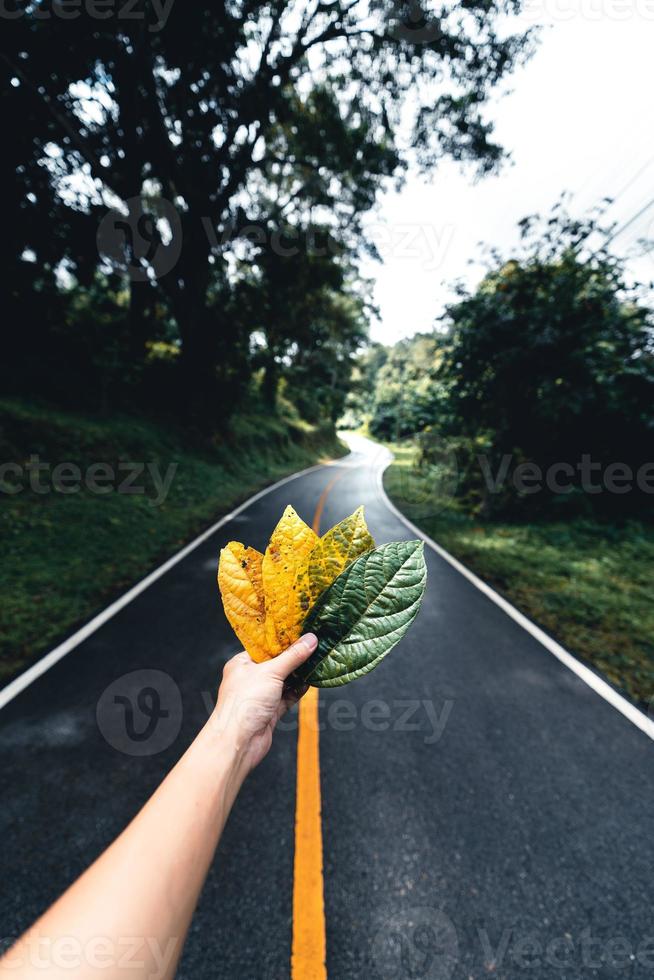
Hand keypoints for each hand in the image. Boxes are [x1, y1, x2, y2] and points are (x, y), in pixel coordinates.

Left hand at [212, 633, 317, 771]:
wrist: (239, 742)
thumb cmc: (244, 703)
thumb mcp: (271, 672)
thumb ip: (293, 656)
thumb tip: (310, 640)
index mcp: (242, 664)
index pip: (265, 647)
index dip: (283, 640)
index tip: (302, 632)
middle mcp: (250, 678)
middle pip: (277, 664)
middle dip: (295, 658)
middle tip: (315, 646)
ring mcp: (261, 695)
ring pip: (284, 681)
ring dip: (299, 674)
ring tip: (317, 662)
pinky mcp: (270, 711)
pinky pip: (287, 697)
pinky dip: (298, 690)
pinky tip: (310, 682)